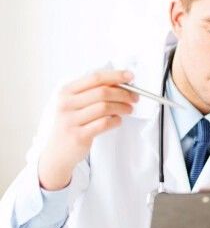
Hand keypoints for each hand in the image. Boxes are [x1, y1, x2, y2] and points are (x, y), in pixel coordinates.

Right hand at [38, 70, 138, 189]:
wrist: (57, 152)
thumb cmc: (71, 124)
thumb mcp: (75, 104)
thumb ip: (94, 92)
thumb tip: (121, 83)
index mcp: (66, 92)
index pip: (95, 78)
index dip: (115, 76)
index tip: (130, 76)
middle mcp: (66, 104)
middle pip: (103, 92)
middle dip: (123, 93)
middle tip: (134, 97)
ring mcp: (70, 121)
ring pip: (105, 107)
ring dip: (122, 107)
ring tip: (128, 109)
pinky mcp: (78, 136)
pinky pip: (104, 123)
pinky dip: (116, 120)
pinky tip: (118, 120)